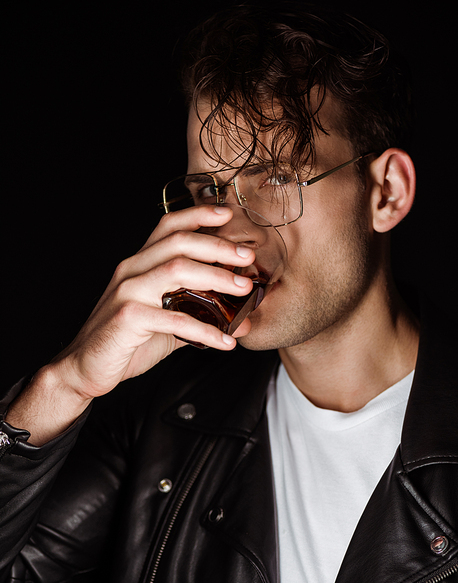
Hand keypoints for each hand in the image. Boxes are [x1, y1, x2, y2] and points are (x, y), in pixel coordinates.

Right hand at [56, 204, 255, 399]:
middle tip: (247, 256)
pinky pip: (174, 319)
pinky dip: (205, 330)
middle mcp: (131, 271)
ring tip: (244, 289)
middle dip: (218, 246)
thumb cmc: (126, 342)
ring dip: (216, 277)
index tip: (227, 214)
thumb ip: (197, 315)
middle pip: (179, 243)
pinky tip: (226, 341)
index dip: (198, 215)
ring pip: (177, 269)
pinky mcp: (127, 318)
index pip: (168, 227)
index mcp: (139, 264)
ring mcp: (128, 292)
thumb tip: (241, 321)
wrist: (85, 368)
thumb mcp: (165, 323)